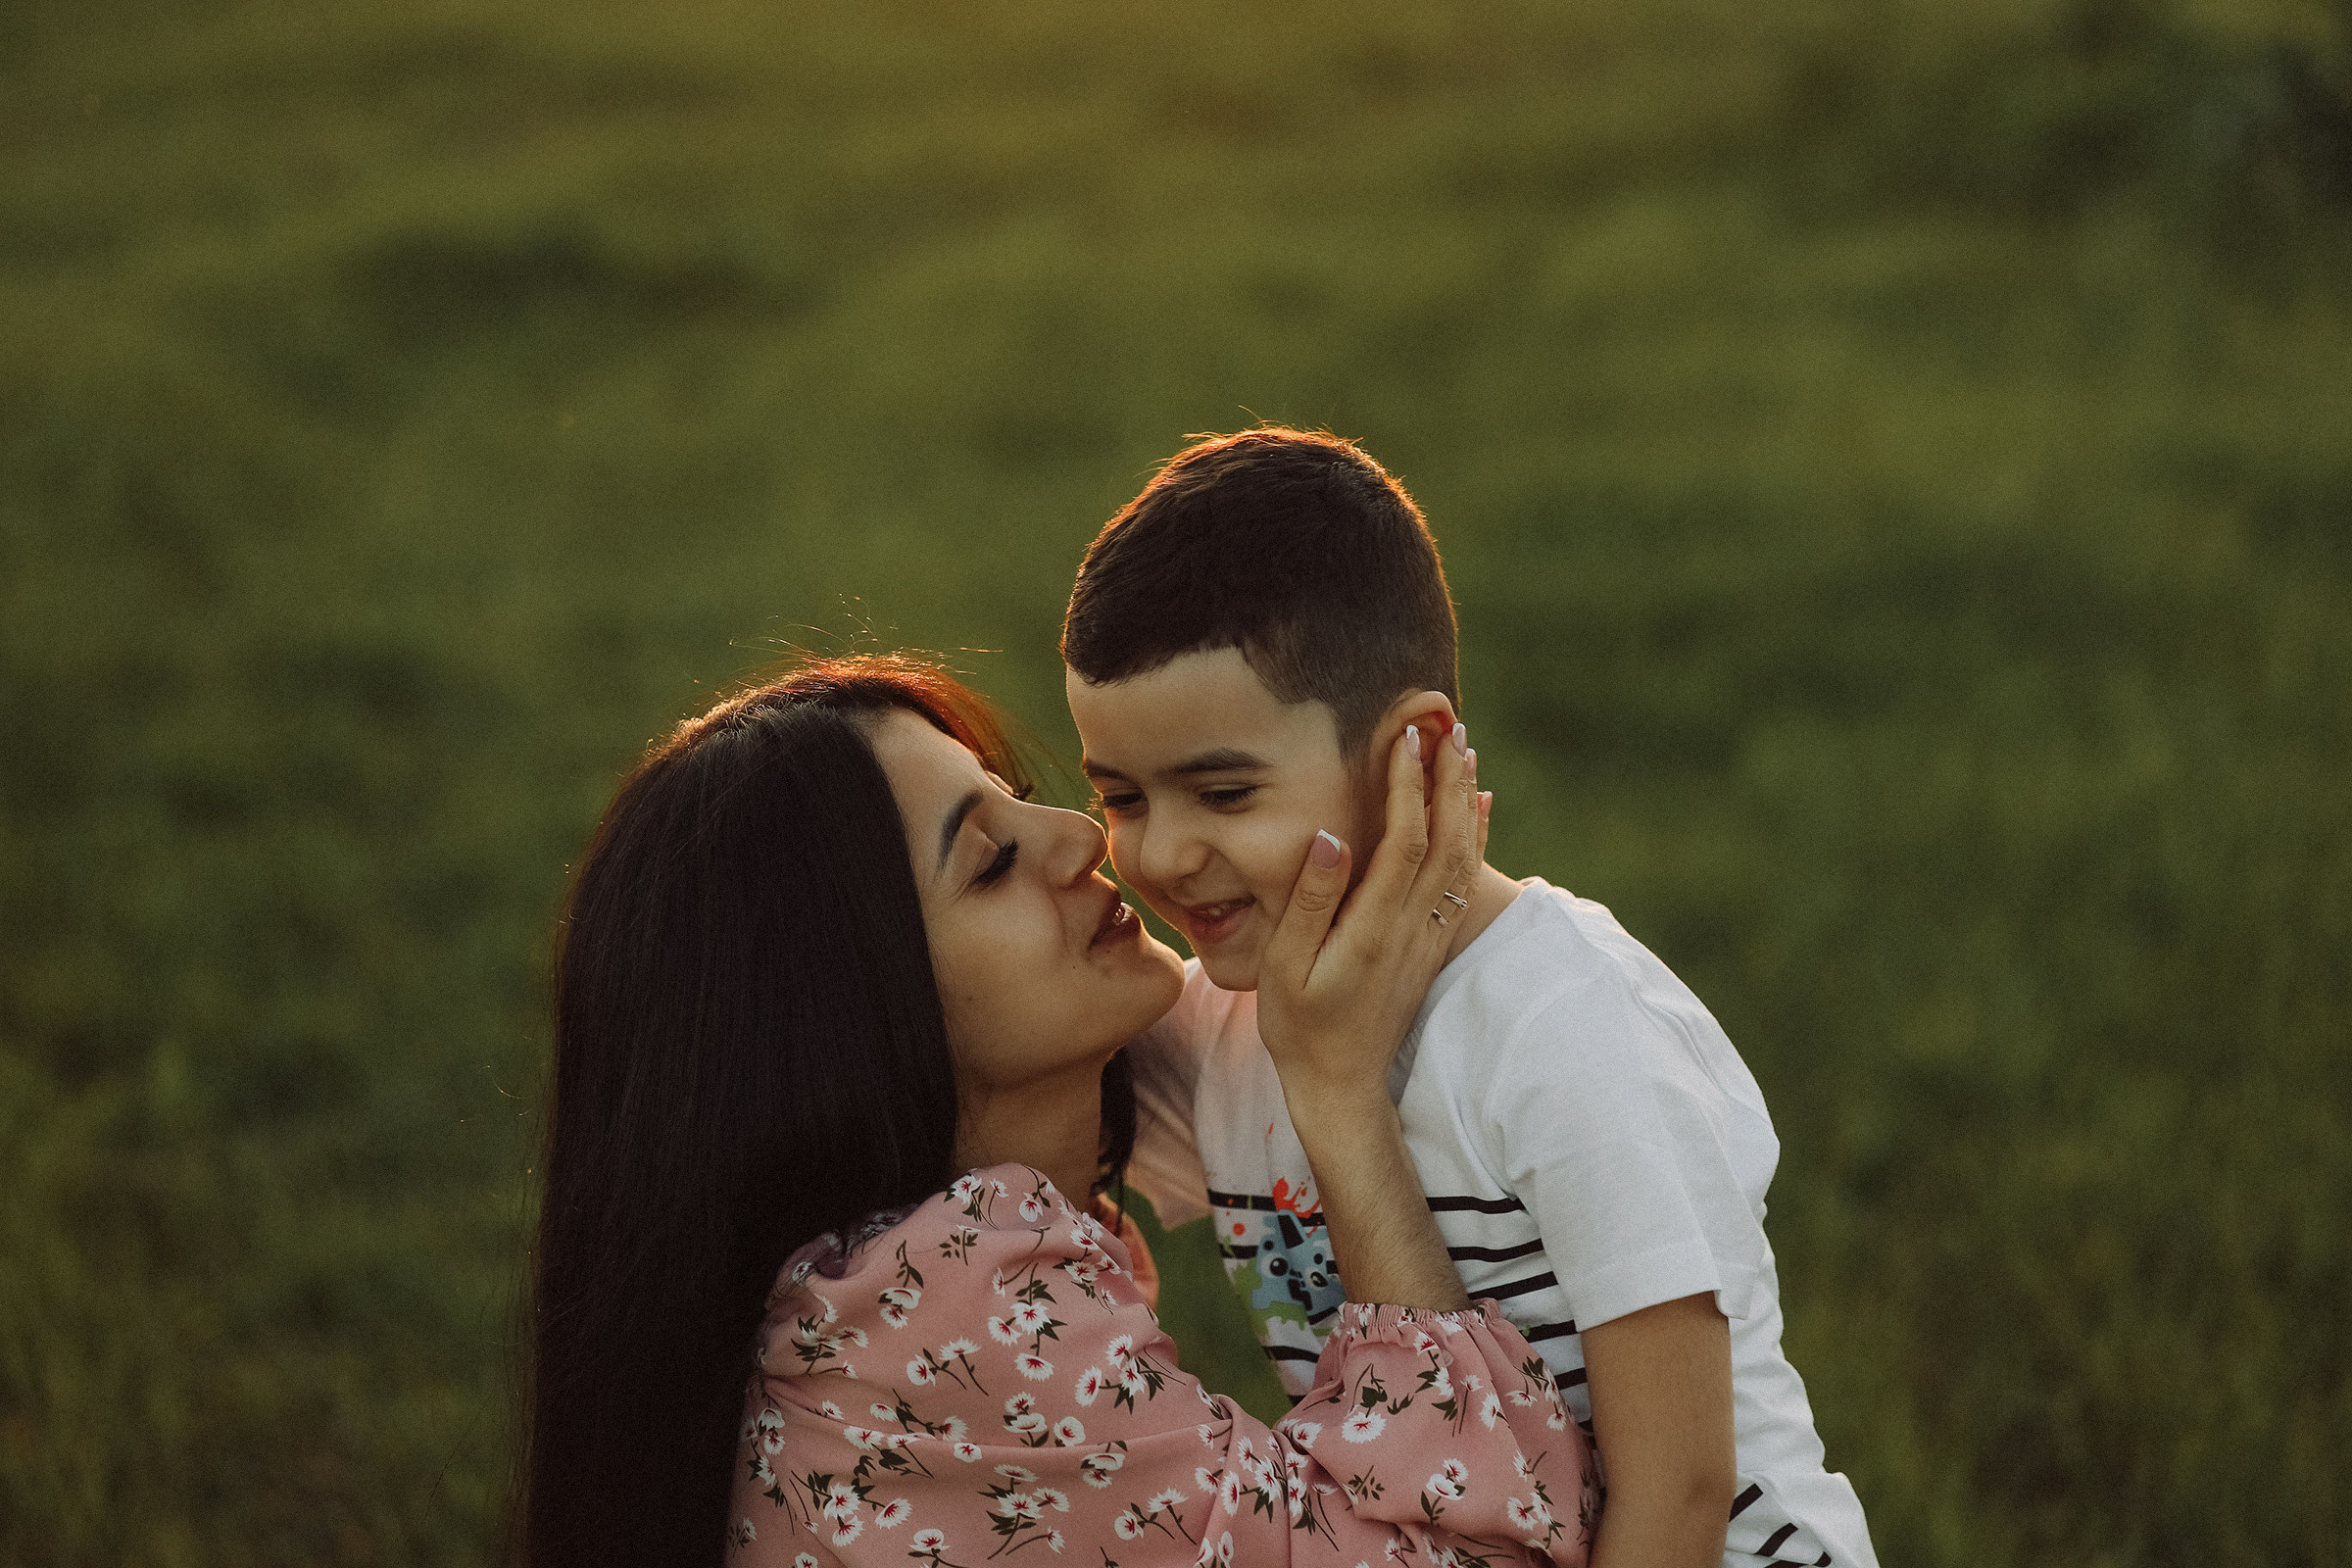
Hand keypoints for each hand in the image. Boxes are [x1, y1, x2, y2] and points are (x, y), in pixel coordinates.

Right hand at [1255, 719, 1488, 1118]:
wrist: (1341, 1085)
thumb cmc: (1298, 1025)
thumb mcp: (1284, 966)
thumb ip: (1310, 900)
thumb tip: (1332, 836)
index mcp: (1374, 928)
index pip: (1404, 841)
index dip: (1409, 786)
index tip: (1405, 738)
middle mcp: (1411, 929)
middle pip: (1445, 840)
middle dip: (1447, 778)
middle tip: (1445, 724)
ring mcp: (1427, 939)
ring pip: (1461, 857)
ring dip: (1465, 800)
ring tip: (1463, 750)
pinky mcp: (1431, 947)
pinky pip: (1463, 881)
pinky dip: (1476, 838)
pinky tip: (1479, 807)